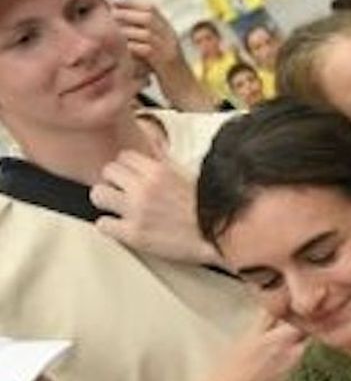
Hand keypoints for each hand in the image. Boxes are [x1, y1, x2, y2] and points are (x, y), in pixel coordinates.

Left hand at [91, 149, 216, 263]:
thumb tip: (154, 145)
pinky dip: (110, 227)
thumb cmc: (211, 209)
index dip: (128, 167)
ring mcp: (137, 211)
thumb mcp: (190, 175)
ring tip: (119, 208)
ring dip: (107, 201)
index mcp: (160, 171)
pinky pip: (103, 224)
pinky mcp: (134, 234)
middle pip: (108, 171)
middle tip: (123, 191)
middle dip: (115, 181)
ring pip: (99, 194)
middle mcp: (145, 188)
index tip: (132, 176)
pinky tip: (122, 227)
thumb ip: (166, 161)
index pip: (124, 156)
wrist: (222, 236)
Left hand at [112, 1, 186, 77]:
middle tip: (111, 14)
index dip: (132, 3)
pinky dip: (132, 47)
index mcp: (169, 32)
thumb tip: (122, 27)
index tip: (114, 1)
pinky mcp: (165, 63)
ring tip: (114, 32)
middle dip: (127, 13)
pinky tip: (125, 48)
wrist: (188, 92)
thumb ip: (146, 39)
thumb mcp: (158, 52)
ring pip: (146, 32)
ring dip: (127, 31)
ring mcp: (169, 50)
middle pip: (148, 17)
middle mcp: (171, 38)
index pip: (152, 9)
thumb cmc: (169, 74)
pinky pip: (146, 49)